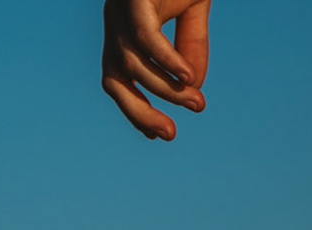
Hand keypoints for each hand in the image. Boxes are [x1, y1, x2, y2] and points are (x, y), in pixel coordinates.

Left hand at [101, 0, 209, 140]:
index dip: (135, 110)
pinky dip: (165, 60)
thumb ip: (192, 44)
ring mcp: (121, 11)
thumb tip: (194, 85)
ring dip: (165, 89)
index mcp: (123, 29)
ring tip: (196, 102)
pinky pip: (143, 37)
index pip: (119, 80)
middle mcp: (116, 23)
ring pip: (132, 64)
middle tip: (170, 134)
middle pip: (114, 81)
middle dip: (140, 112)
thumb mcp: (192, 10)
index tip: (155, 134)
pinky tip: (186, 76)